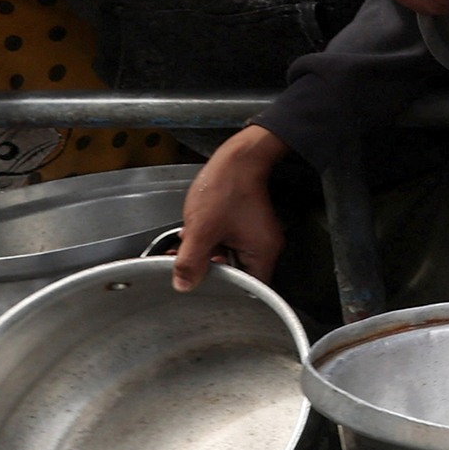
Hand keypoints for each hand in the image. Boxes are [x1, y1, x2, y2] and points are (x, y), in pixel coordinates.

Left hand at [173, 126, 288, 290]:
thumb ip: (191, 261)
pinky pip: (228, 243)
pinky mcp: (246, 226)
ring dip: (208, 254)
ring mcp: (255, 235)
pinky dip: (211, 241)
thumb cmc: (229, 185)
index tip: (206, 286)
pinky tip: (197, 234)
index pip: (248, 290)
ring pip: (228, 258)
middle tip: (192, 263)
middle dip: (210, 269)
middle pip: (237, 274)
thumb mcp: (202, 228)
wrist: (237, 158)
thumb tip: (184, 284)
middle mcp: (264, 247)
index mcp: (262, 252)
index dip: (225, 291)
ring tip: (192, 243)